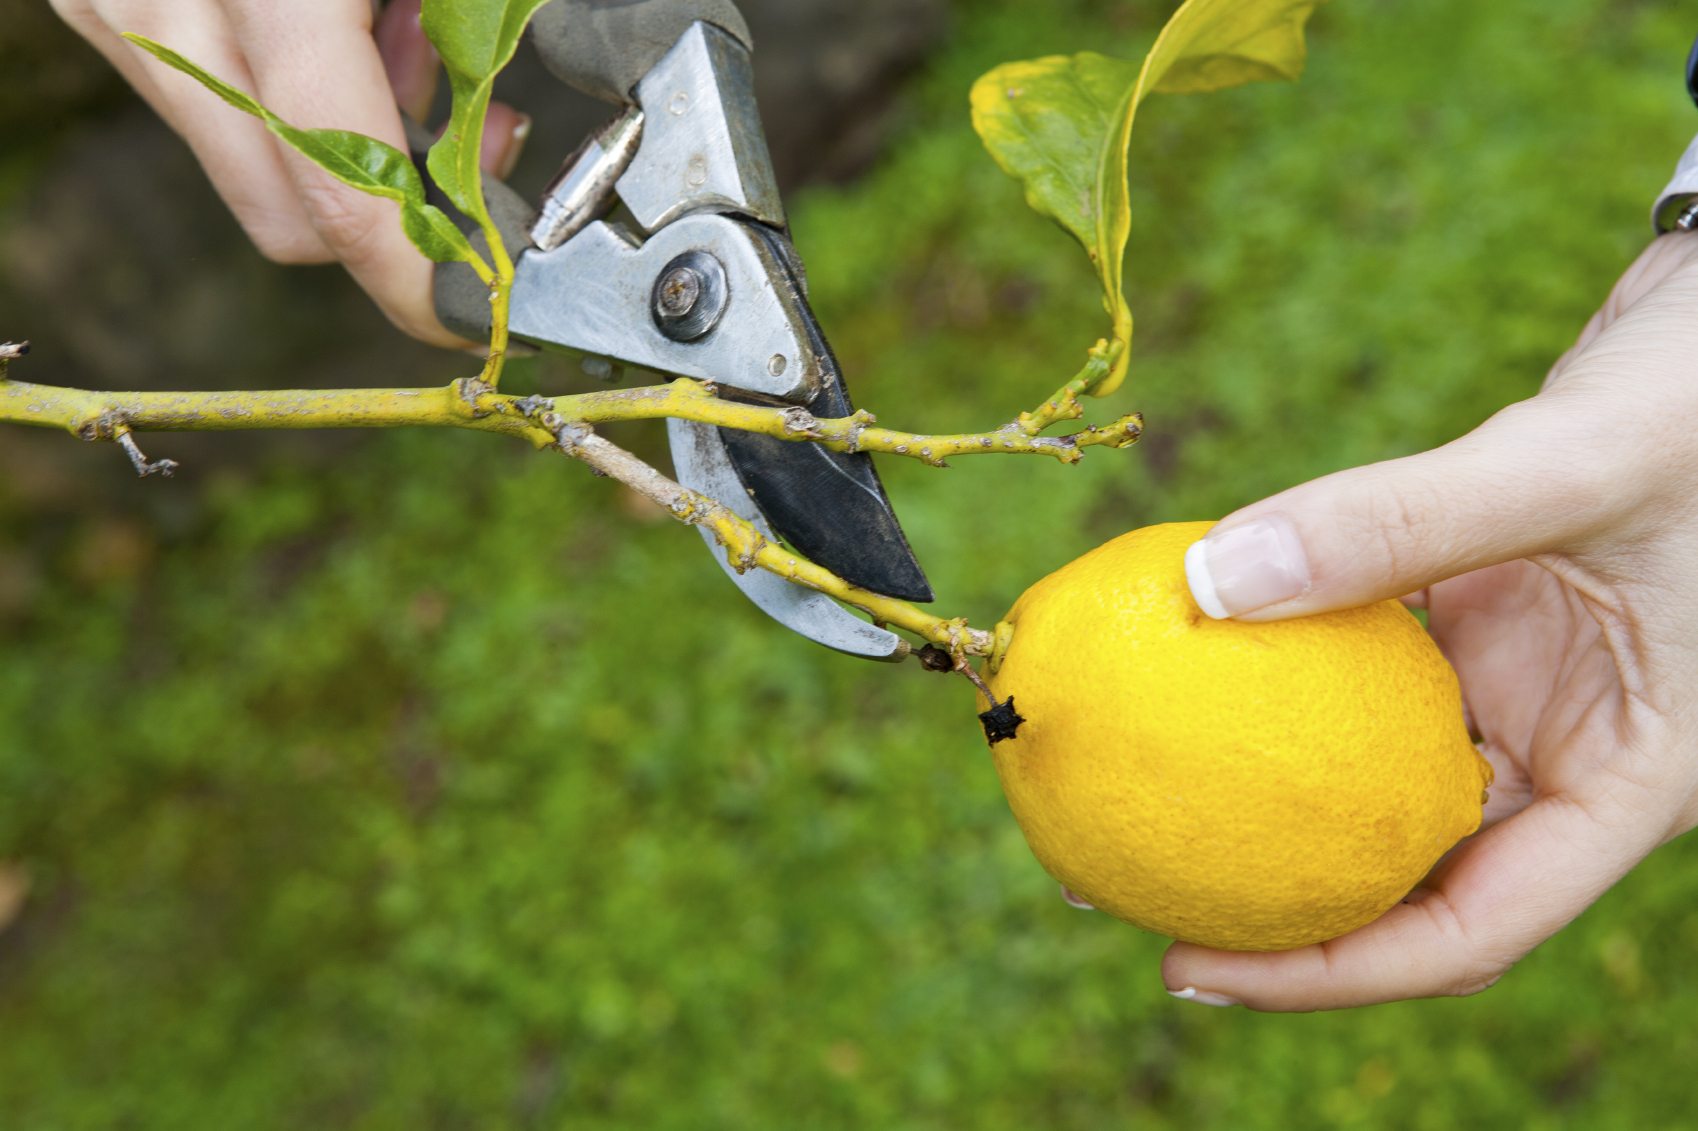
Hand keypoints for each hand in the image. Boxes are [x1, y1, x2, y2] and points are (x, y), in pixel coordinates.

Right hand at [50, 0, 530, 345]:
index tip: (476, 305)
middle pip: (287, 214)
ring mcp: (113, 5)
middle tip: (492, 142)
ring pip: (249, 164)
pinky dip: (296, 94)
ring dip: (354, 147)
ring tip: (425, 50)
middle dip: (400, 212)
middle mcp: (156, 5)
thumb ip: (470, 23)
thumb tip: (501, 128)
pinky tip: (356, 22)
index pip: (336, 196)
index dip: (417, 277)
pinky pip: (212, 99)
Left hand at [1168, 230, 1697, 1010]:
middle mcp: (1569, 758)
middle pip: (1408, 880)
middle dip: (1273, 905)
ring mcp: (1521, 697)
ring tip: (1139, 790)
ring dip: (1267, 789)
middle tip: (1131, 897)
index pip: (1474, 929)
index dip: (1330, 969)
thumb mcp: (1567, 462)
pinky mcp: (1477, 633)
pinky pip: (1361, 676)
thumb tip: (1205, 583)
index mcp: (1628, 781)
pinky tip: (1196, 665)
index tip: (1192, 964)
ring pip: (1376, 780)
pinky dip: (1285, 675)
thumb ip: (1396, 521)